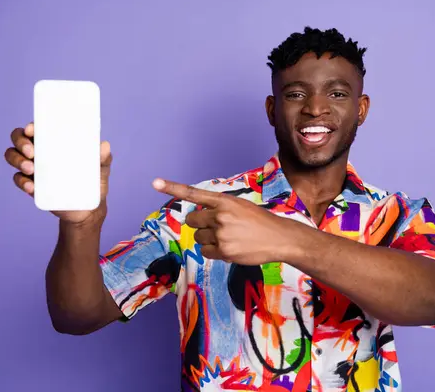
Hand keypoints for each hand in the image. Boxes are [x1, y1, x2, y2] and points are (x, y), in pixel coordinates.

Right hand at [4, 122, 112, 224]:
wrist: (88, 209)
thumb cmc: (94, 182)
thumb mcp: (101, 169)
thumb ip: (103, 157)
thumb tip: (105, 145)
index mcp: (54, 142)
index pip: (37, 129)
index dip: (30, 126)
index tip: (33, 130)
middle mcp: (40, 152)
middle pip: (19, 139)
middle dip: (21, 143)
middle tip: (32, 152)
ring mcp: (33, 168)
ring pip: (13, 156)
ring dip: (17, 160)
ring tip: (30, 169)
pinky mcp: (30, 185)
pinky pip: (18, 179)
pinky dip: (22, 182)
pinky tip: (32, 187)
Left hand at [152, 178, 299, 264]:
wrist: (280, 238)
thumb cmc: (260, 222)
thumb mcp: (240, 207)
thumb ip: (219, 209)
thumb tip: (198, 220)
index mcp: (224, 201)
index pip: (194, 194)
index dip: (172, 188)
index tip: (154, 183)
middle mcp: (220, 215)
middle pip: (192, 221)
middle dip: (200, 225)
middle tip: (217, 227)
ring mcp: (221, 234)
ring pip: (199, 238)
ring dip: (209, 239)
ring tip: (230, 238)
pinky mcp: (223, 251)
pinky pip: (206, 251)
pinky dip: (214, 251)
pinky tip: (230, 247)